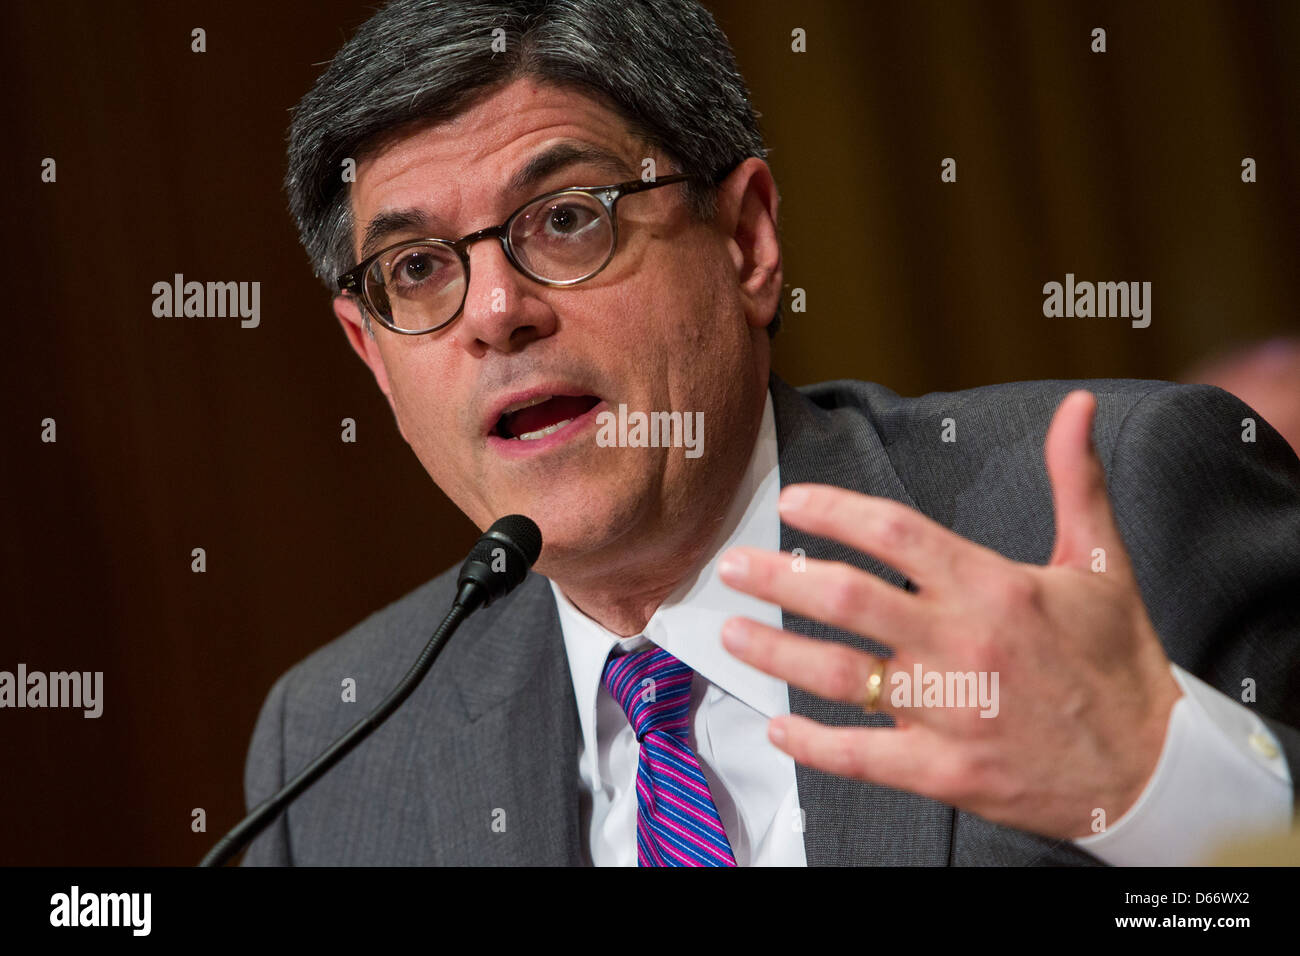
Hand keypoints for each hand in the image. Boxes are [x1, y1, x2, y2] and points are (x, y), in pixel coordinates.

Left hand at [717, 390, 1182, 839]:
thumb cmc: (1118, 663)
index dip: (835, 511)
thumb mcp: (1101, 563)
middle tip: (731, 566)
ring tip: (732, 634)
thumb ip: (1075, 480)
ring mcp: (951, 712)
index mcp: (995, 588)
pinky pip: (862, 756)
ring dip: (776, 651)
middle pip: (847, 599)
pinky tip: (778, 726)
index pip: (896, 533)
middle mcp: (964, 645)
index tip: (793, 501)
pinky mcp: (947, 771)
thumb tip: (1076, 407)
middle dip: (777, 578)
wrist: (1150, 769)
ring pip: (841, 675)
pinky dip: (813, 743)